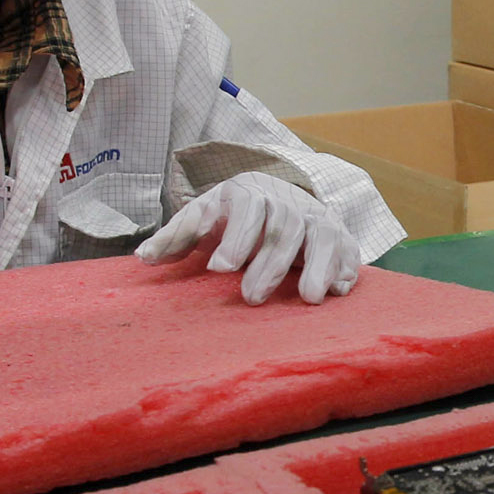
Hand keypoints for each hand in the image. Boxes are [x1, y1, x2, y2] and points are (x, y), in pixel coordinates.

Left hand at [136, 173, 361, 304]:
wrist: (279, 194)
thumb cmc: (233, 214)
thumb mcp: (203, 217)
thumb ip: (177, 237)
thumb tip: (144, 259)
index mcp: (250, 194)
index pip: (248, 208)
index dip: (236, 237)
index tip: (220, 267)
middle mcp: (287, 203)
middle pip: (283, 228)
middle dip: (270, 264)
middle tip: (251, 298)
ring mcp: (317, 219)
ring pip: (323, 237)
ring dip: (318, 267)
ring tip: (308, 299)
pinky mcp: (340, 236)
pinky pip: (349, 250)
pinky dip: (346, 269)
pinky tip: (337, 292)